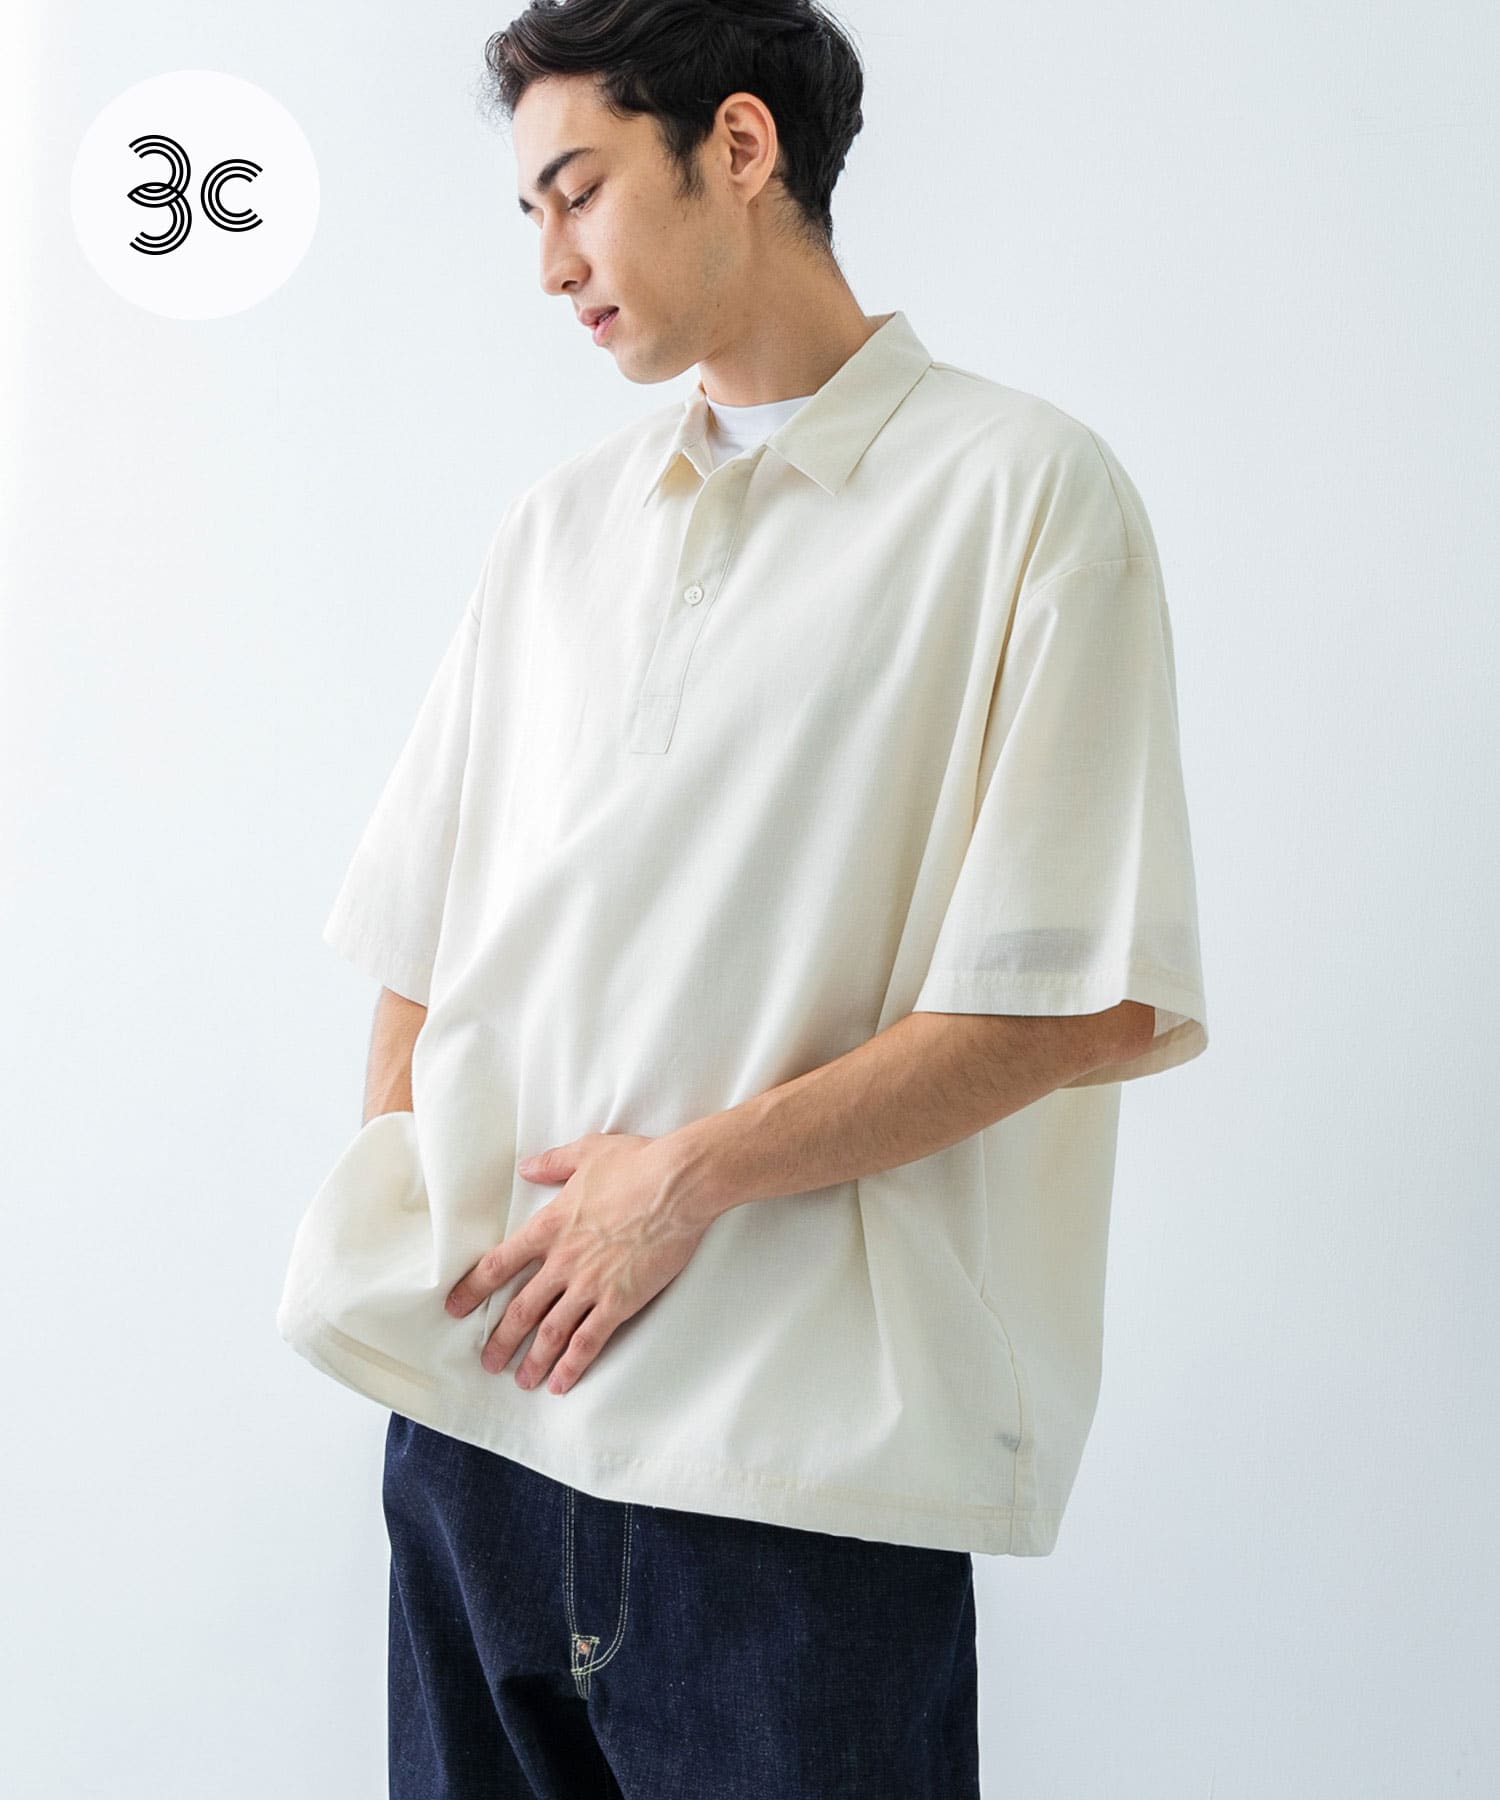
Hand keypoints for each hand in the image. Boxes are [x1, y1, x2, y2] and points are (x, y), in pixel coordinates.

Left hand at [444, 1130, 712, 1394]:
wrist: (678, 1185)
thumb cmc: (637, 1163)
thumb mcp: (588, 1153)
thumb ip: (553, 1163)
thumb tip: (526, 1167)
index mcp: (550, 1226)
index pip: (500, 1263)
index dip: (474, 1288)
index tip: (456, 1307)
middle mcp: (562, 1261)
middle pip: (521, 1308)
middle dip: (501, 1339)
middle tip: (489, 1361)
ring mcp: (590, 1284)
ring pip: (551, 1332)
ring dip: (533, 1360)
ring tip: (521, 1381)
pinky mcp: (619, 1301)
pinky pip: (588, 1341)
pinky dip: (572, 1366)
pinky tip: (561, 1383)